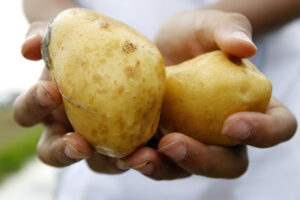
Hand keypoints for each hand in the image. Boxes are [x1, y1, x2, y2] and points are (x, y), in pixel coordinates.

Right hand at [14, 21, 128, 173]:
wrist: (118, 58)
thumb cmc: (85, 51)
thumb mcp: (64, 39)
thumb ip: (42, 37)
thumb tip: (28, 47)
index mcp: (47, 110)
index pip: (27, 113)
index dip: (34, 104)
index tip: (51, 90)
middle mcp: (68, 131)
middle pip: (54, 154)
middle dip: (63, 152)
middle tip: (80, 144)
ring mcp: (98, 141)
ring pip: (96, 164)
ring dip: (108, 163)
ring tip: (124, 155)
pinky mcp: (127, 142)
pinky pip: (130, 156)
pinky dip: (139, 157)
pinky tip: (151, 148)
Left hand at [111, 10, 295, 179]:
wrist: (157, 47)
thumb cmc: (190, 36)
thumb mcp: (208, 24)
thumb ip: (229, 30)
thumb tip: (245, 46)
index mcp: (251, 106)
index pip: (276, 127)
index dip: (263, 132)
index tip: (233, 122)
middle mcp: (224, 134)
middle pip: (227, 164)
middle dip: (202, 160)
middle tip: (173, 143)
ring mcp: (192, 142)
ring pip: (185, 170)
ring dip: (163, 168)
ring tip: (138, 156)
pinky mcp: (161, 144)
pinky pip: (154, 161)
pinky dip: (138, 161)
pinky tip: (122, 153)